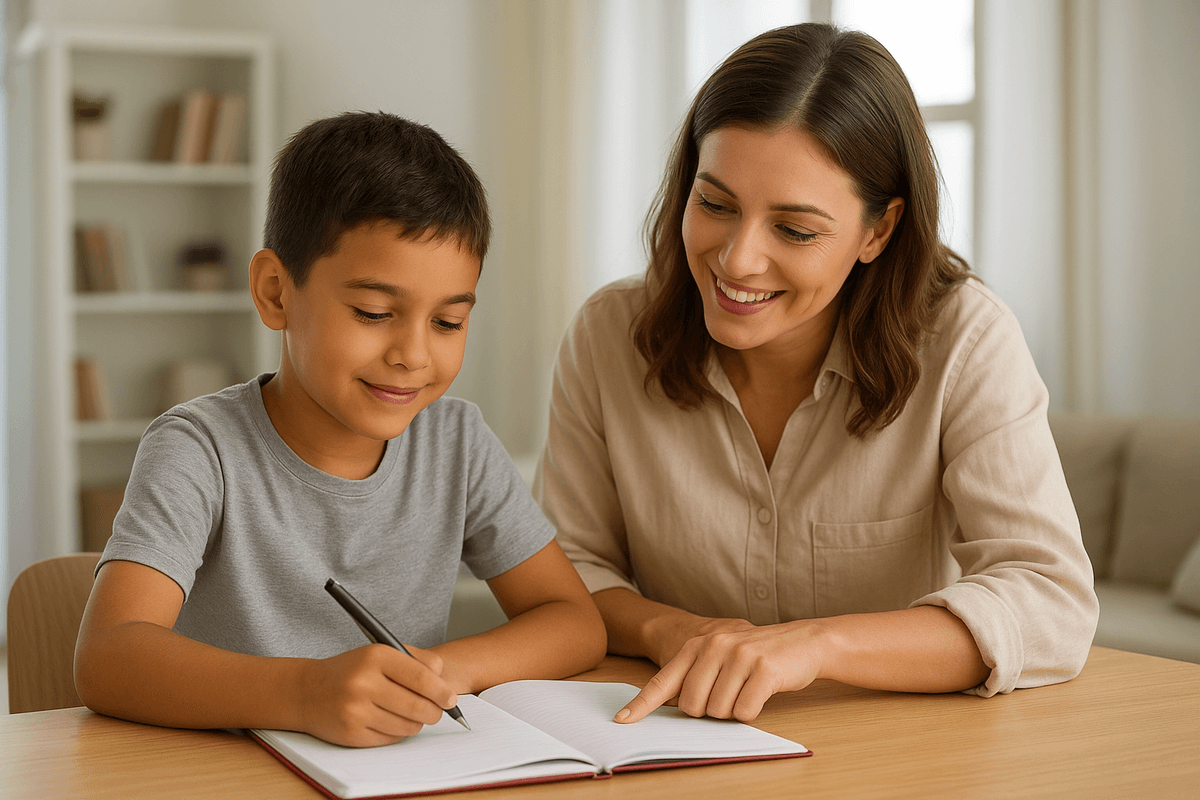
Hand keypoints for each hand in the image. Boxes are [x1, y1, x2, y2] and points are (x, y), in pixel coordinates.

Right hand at [299, 643, 457, 746]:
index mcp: (375, 657)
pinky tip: (390, 721)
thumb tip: (444, 682)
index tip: (451, 698)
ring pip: (408, 726)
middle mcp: (364, 683)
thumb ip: (416, 660)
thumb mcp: (380, 652)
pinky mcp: (351, 734)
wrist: (307, 691)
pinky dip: (398, 732)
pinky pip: (391, 739)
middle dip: (435, 711)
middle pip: (418, 706)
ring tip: (411, 713)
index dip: (441, 690)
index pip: (420, 677)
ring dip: (417, 723)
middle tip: (438, 710)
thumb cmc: (352, 670)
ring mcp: (356, 711)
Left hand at [615, 620, 822, 723]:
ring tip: (747, 689)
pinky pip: (745, 712)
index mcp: (698, 645)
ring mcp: (739, 656)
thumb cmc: (757, 655)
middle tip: (729, 694)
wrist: (803, 641)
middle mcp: (714, 647)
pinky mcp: (763, 669)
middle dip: (709, 711)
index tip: (622, 720)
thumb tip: (671, 706)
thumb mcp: (721, 656)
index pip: (662, 681)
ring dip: (733, 711)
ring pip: (718, 712)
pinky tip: (762, 693)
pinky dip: (752, 711)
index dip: (642, 704)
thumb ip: (695, 675)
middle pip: (692, 706)